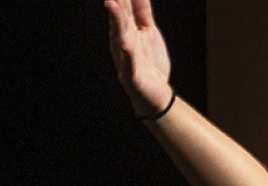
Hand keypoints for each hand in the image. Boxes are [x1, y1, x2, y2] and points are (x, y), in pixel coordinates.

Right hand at [105, 0, 172, 116]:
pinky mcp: (131, 77)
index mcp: (126, 31)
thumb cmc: (149, 62)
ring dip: (116, 22)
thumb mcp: (148, 31)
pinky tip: (127, 46)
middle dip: (116, 3)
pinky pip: (129, 66)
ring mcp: (126, 59)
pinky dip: (128, 56)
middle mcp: (123, 42)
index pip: (123, 8)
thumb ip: (142, 12)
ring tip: (113, 5)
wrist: (155, 94)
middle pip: (119, 20)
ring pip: (120, 38)